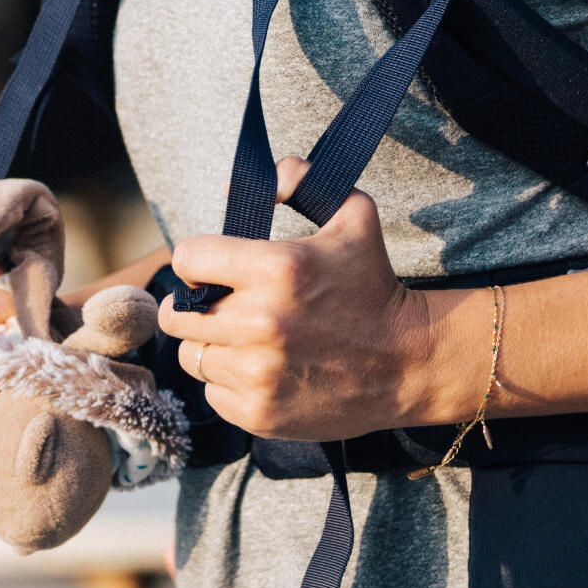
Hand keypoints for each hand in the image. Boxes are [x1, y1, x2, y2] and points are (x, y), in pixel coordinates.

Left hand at [155, 158, 457, 439]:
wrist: (408, 364)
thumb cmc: (374, 286)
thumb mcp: (354, 216)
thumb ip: (303, 180)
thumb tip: (262, 175)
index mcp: (278, 268)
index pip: (188, 258)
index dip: (196, 260)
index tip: (211, 268)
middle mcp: (260, 322)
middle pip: (179, 313)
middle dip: (193, 305)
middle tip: (216, 305)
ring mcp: (258, 372)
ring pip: (192, 355)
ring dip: (210, 345)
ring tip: (240, 339)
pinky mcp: (258, 412)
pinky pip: (211, 392)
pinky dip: (227, 382)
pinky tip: (258, 370)